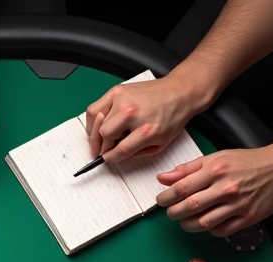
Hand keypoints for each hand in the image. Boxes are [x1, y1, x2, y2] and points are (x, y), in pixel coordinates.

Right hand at [85, 75, 203, 162]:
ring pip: (96, 122)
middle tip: (102, 150)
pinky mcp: (116, 91)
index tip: (106, 158)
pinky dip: (94, 119)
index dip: (110, 157)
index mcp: (147, 130)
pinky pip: (94, 109)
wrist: (179, 92)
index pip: (119, 149)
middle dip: (101, 146)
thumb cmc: (171, 116)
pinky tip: (98, 124)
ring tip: (98, 138)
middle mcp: (132, 113)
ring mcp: (122, 100)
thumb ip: (136, 152)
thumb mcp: (160, 143)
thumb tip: (114, 155)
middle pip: (104, 135)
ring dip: (95, 133)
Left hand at [154, 145, 272, 235]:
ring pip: (204, 222)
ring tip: (185, 221)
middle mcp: (226, 188)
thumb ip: (188, 169)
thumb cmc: (247, 162)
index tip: (161, 201)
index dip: (166, 197)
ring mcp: (238, 204)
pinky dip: (210, 230)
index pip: (181, 188)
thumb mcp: (216, 158)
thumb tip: (163, 178)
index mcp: (215, 170)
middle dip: (174, 213)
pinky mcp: (249, 217)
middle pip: (189, 207)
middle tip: (171, 212)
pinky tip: (208, 223)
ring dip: (189, 225)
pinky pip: (222, 230)